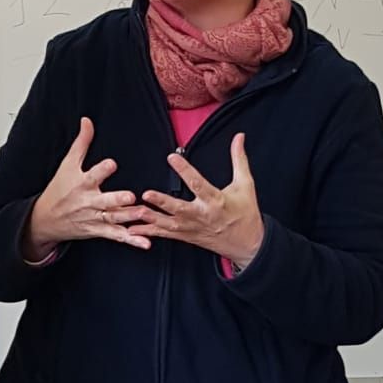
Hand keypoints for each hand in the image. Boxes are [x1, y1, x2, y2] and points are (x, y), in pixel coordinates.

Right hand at [24, 117, 149, 261]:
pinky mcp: (99, 230)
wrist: (45, 220)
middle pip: (105, 201)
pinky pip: (116, 236)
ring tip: (143, 215)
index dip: (102, 169)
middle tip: (130, 197)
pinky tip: (145, 243)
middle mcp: (89, 202)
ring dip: (129, 218)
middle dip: (117, 200)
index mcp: (81, 184)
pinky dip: (131, 240)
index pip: (92, 175)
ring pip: (114, 219)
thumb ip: (81, 143)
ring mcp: (95, 218)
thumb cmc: (59, 189)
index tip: (111, 164)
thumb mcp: (67, 165)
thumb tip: (87, 120)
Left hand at [131, 133, 263, 267]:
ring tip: (135, 212)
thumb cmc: (246, 213)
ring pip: (169, 224)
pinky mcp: (187, 236)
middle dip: (162, 202)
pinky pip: (166, 235)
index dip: (185, 170)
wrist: (249, 245)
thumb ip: (239, 159)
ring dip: (151, 218)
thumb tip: (239, 137)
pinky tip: (133, 229)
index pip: (198, 184)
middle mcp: (202, 215)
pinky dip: (149, 232)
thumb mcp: (245, 184)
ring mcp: (193, 228)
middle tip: (146, 194)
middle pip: (179, 208)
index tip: (172, 158)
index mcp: (216, 201)